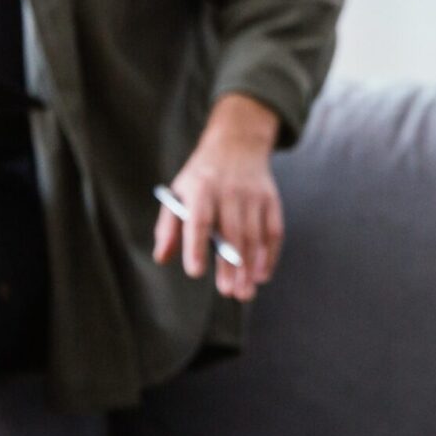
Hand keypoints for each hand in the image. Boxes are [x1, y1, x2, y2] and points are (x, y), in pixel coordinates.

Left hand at [152, 93, 284, 300]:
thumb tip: (162, 258)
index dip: (196, 246)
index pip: (199, 220)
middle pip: (231, 232)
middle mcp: (229, 191)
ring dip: (250, 266)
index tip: (196, 272)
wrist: (238, 143)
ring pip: (254, 235)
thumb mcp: (178, 192)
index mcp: (201, 188)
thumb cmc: (202, 176)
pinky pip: (273, 230)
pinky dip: (270, 255)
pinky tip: (262, 275)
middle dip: (231, 265)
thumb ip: (169, 226)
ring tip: (244, 292)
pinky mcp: (271, 199)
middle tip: (228, 293)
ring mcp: (253, 195)